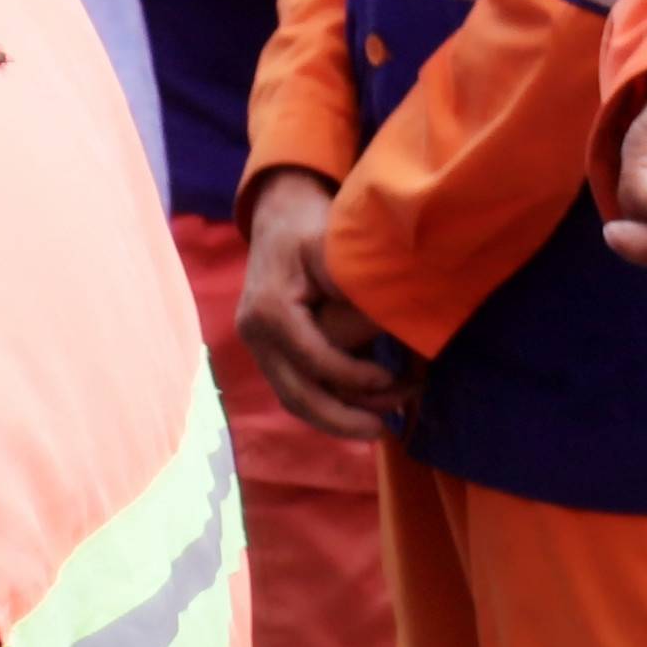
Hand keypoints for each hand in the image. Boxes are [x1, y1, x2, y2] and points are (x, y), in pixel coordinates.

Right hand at [230, 169, 420, 442]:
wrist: (281, 214)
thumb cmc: (311, 227)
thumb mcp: (332, 246)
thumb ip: (352, 286)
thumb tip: (385, 325)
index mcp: (269, 310)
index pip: (313, 361)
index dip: (354, 378)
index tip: (392, 379)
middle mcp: (255, 333)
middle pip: (295, 395)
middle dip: (341, 419)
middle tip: (384, 432)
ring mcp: (258, 345)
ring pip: (293, 399)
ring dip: (336, 419)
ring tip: (378, 428)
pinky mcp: (269, 350)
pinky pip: (295, 388)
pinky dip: (327, 405)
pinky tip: (360, 411)